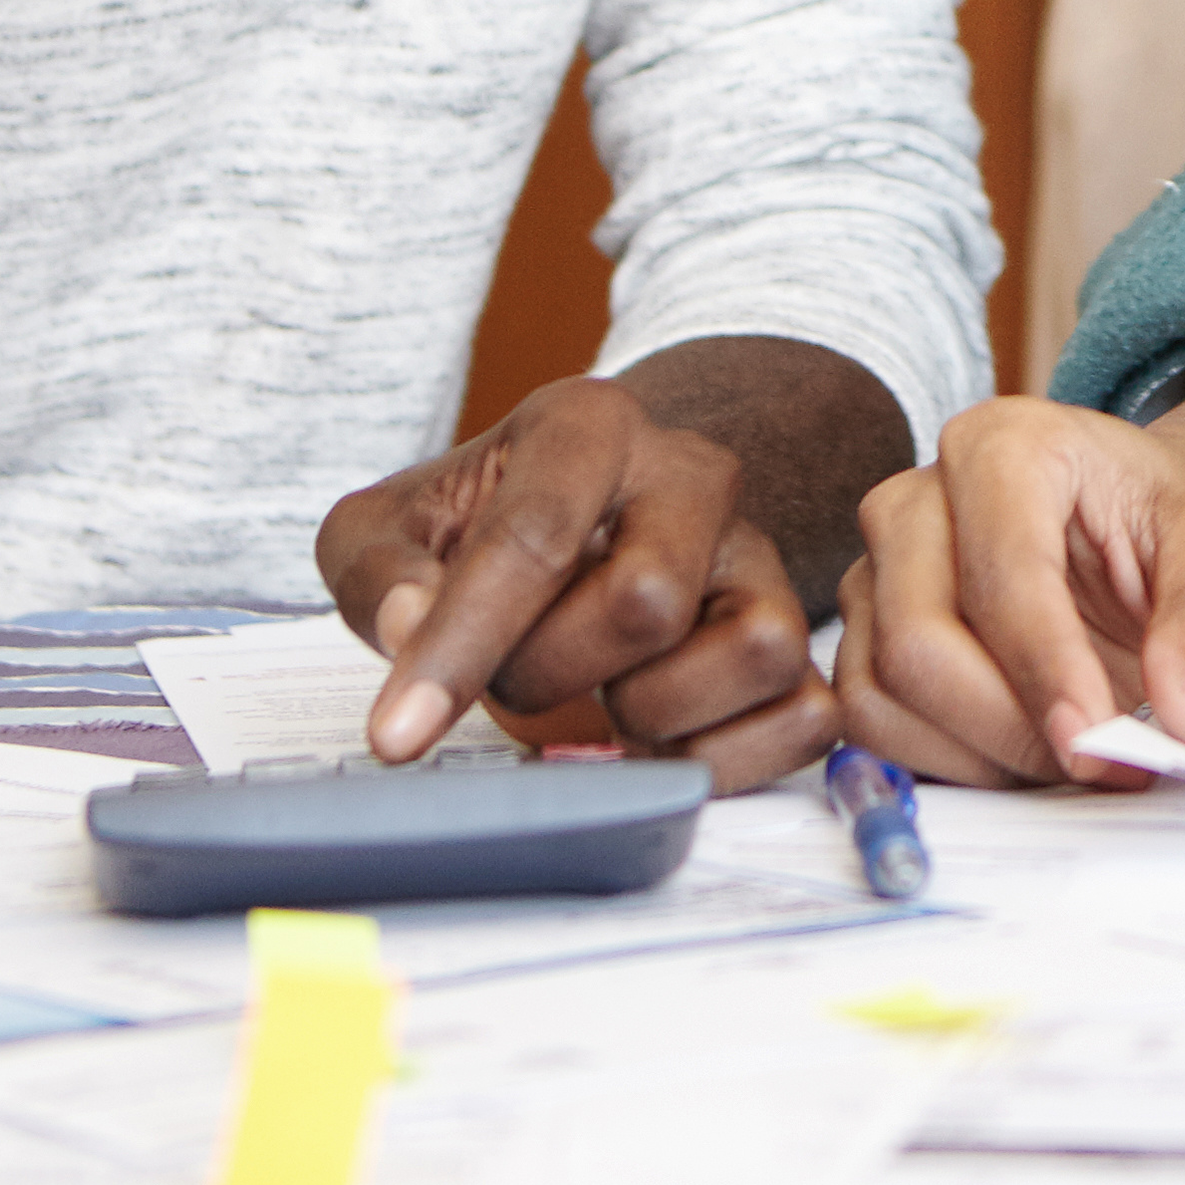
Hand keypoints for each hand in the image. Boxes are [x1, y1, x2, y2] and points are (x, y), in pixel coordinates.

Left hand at [317, 374, 840, 790]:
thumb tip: (412, 627)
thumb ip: (379, 573)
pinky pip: (805, 715)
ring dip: (652, 715)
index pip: (535, 536)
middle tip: (511, 678)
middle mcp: (692, 474)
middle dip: (550, 675)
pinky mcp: (797, 633)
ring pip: (755, 649)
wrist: (578, 524)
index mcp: (588, 427)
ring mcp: (757, 555)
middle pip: (647, 601)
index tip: (397, 736)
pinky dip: (722, 757)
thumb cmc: (474, 529)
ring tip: (597, 702)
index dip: (461, 645)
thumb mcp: (385, 530)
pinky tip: (655, 741)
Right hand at [835, 397, 1184, 787]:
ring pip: (881, 694)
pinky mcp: (864, 636)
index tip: (1097, 740)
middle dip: (1012, 729)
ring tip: (1074, 754)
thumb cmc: (1168, 516)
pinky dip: (949, 763)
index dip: (1047, 671)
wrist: (1142, 526)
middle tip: (1104, 763)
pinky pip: (872, 725)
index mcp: (1004, 445)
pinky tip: (1025, 754)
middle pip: (918, 642)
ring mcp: (878, 572)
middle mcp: (917, 500)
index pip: (1002, 576)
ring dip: (981, 756)